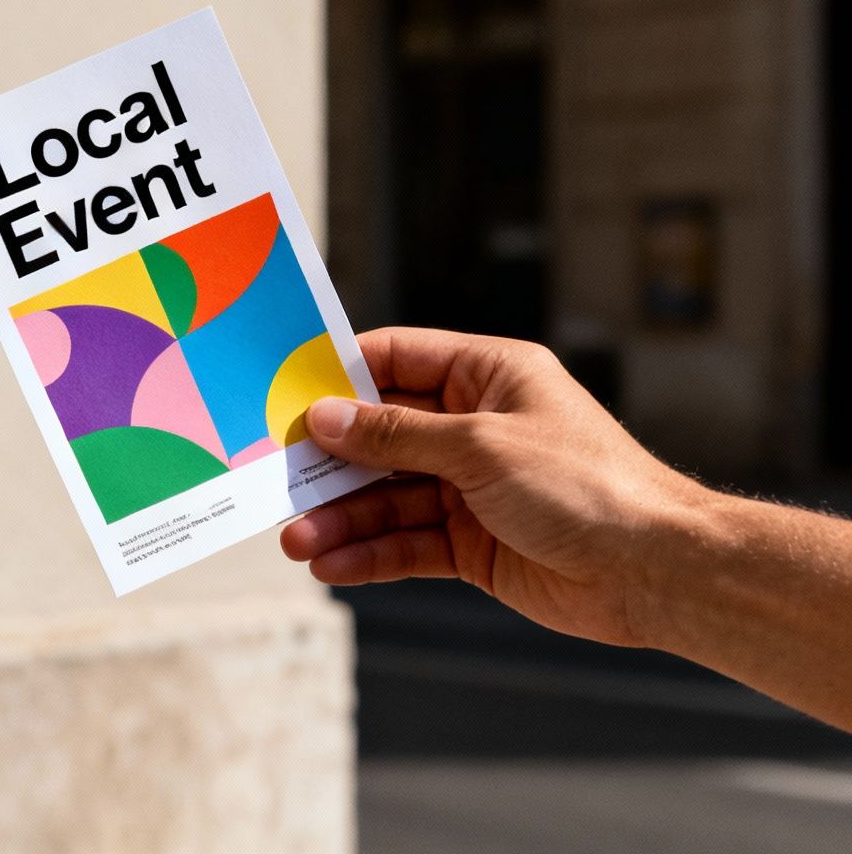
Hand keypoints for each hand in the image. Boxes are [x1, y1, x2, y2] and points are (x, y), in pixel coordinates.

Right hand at [279, 327, 708, 648]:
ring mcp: (471, 487)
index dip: (338, 376)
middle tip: (273, 478)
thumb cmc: (588, 485)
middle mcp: (475, 426)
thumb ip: (396, 435)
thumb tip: (325, 417)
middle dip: (329, 462)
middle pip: (380, 437)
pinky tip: (332, 565)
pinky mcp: (472, 542)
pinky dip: (369, 553)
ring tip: (296, 540)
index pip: (395, 361)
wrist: (657, 571)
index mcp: (487, 376)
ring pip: (387, 496)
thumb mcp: (480, 446)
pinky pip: (406, 542)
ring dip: (341, 517)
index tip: (282, 393)